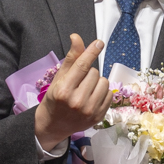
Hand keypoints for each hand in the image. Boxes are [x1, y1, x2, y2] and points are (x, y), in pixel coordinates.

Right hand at [35, 34, 110, 150]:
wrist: (53, 125)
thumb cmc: (55, 99)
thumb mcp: (59, 78)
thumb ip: (71, 58)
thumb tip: (77, 37)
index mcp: (64, 90)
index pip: (81, 66)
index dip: (91, 52)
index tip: (99, 43)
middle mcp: (77, 101)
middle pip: (94, 72)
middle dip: (88, 73)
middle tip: (79, 82)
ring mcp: (89, 111)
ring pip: (104, 82)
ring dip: (97, 82)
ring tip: (86, 89)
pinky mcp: (98, 116)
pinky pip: (110, 94)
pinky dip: (103, 92)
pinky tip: (92, 97)